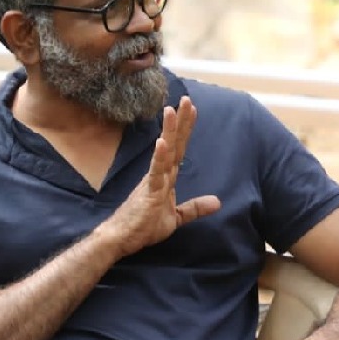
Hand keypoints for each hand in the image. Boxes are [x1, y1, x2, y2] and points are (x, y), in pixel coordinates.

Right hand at [103, 97, 220, 256]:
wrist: (120, 240)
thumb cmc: (143, 226)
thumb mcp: (176, 217)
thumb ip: (195, 208)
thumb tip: (217, 202)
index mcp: (165, 177)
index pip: (179, 149)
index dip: (186, 130)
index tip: (192, 110)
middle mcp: (159, 174)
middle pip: (173, 144)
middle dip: (180, 122)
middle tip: (187, 99)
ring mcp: (153, 181)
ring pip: (164, 152)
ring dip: (169, 131)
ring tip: (172, 110)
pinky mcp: (147, 192)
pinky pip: (155, 172)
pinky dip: (159, 157)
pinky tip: (162, 142)